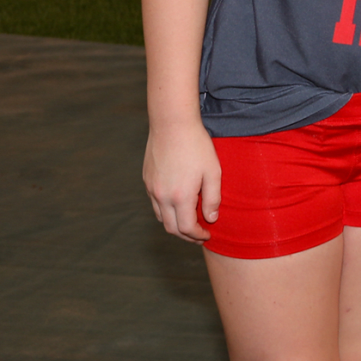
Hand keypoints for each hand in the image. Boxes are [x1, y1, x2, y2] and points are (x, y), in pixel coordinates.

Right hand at [142, 122, 220, 242]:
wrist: (172, 124)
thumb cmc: (197, 146)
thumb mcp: (213, 172)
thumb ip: (212, 198)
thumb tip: (211, 219)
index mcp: (180, 197)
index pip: (186, 228)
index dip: (197, 236)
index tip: (207, 235)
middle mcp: (162, 196)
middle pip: (171, 228)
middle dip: (186, 235)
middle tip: (199, 234)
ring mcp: (152, 188)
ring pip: (161, 217)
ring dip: (175, 223)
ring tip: (190, 220)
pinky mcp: (147, 180)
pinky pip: (155, 203)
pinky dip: (166, 210)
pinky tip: (178, 204)